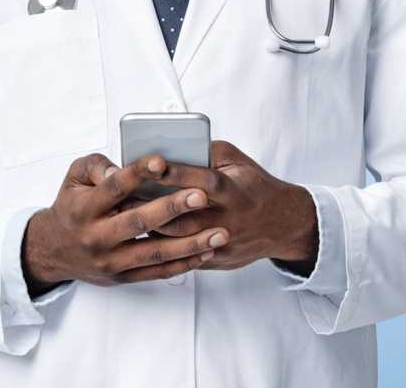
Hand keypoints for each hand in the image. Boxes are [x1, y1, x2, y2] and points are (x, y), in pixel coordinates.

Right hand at [22, 152, 230, 291]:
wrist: (53, 251)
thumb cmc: (72, 205)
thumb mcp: (74, 178)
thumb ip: (96, 166)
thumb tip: (119, 167)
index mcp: (84, 207)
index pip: (114, 187)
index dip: (138, 174)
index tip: (162, 161)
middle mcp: (97, 236)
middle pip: (139, 222)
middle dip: (173, 208)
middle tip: (201, 195)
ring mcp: (111, 261)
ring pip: (154, 253)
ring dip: (190, 244)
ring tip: (220, 232)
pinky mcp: (122, 277)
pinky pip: (157, 273)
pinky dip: (183, 264)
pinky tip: (206, 252)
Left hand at [112, 140, 317, 273]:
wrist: (282, 224)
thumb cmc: (252, 185)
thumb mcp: (236, 160)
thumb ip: (207, 151)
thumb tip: (173, 146)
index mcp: (234, 190)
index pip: (201, 180)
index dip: (175, 173)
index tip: (150, 165)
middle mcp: (228, 219)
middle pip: (184, 216)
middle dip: (152, 207)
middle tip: (122, 198)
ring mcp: (223, 243)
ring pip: (180, 240)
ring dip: (152, 229)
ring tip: (125, 218)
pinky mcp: (217, 260)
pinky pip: (185, 256)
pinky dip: (164, 246)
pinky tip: (144, 235)